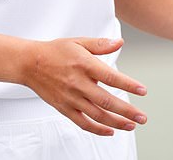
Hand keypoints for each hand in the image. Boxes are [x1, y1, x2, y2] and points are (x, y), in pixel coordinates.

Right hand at [20, 37, 147, 135]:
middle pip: (106, 101)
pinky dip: (97, 129)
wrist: (30, 63)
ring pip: (97, 115)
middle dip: (127, 111)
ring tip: (131, 125)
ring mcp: (71, 97)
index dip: (128, 85)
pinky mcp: (64, 108)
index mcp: (84, 64)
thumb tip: (119, 43)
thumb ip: (100, 44)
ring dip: (116, 122)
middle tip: (142, 117)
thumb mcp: (79, 41)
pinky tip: (110, 131)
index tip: (142, 91)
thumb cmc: (55, 51)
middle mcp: (78, 83)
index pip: (111, 77)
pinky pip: (83, 122)